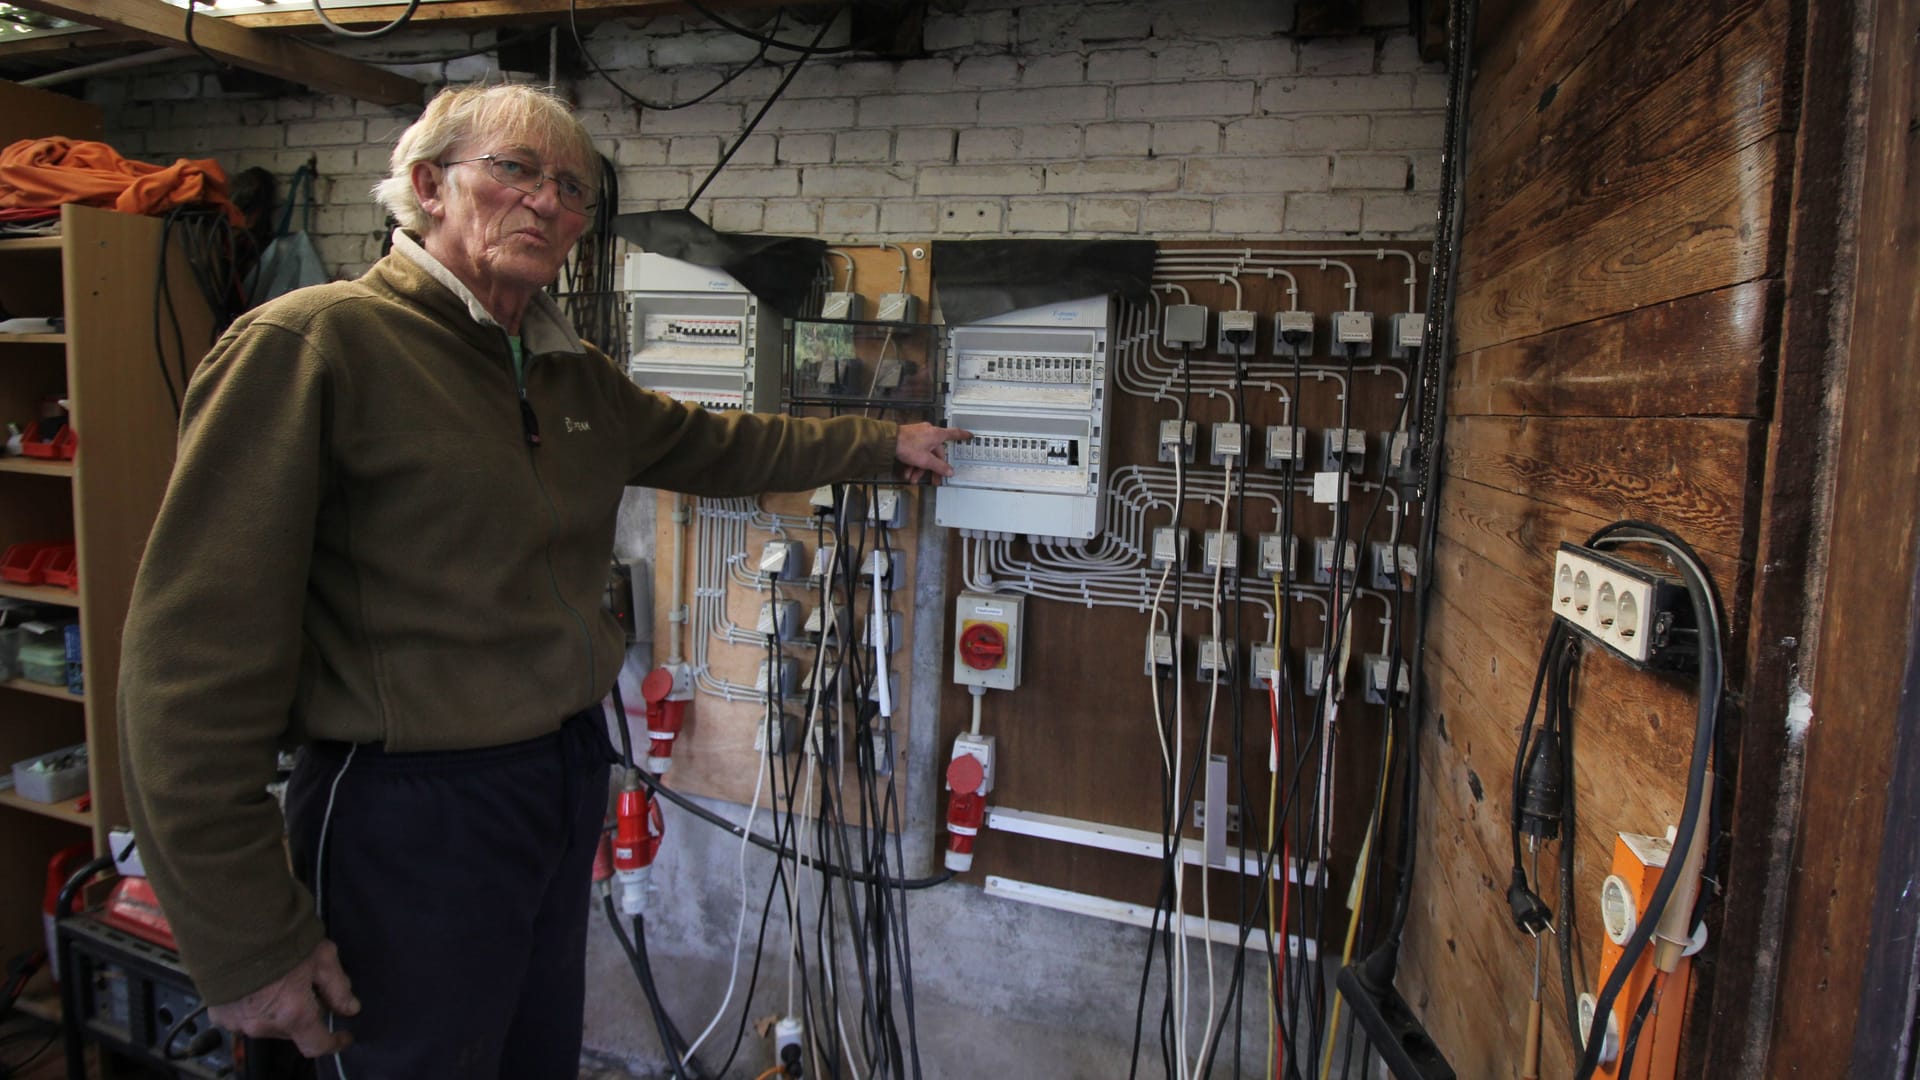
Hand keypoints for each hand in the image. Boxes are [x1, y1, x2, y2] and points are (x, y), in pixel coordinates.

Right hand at [208, 939, 359, 1057]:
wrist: (231, 926)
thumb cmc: (278, 938)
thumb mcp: (321, 956)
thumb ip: (338, 986)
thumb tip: (349, 1007)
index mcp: (292, 1013)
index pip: (317, 1044)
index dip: (334, 1042)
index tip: (342, 1035)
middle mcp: (264, 1024)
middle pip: (293, 1030)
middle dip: (305, 1013)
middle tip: (308, 987)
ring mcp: (238, 1022)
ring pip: (268, 1024)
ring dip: (278, 1010)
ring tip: (279, 980)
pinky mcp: (219, 1015)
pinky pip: (242, 1017)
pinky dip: (252, 1006)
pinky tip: (256, 984)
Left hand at [896, 422, 970, 484]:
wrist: (888, 440)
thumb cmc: (906, 445)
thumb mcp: (925, 460)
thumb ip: (939, 467)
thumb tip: (949, 471)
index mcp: (937, 434)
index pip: (954, 434)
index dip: (963, 436)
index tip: (969, 436)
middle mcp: (929, 432)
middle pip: (936, 452)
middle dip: (932, 468)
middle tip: (933, 480)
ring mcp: (919, 435)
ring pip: (924, 454)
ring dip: (920, 468)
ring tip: (913, 478)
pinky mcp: (910, 438)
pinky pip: (916, 452)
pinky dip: (913, 463)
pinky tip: (908, 473)